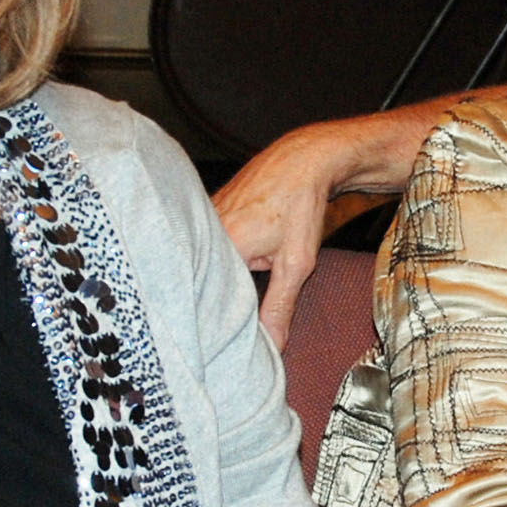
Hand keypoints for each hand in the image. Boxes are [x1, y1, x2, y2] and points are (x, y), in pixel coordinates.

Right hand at [211, 130, 337, 347]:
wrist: (303, 160)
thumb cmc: (301, 205)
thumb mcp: (296, 263)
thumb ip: (279, 307)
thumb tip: (272, 347)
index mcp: (223, 244)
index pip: (210, 298)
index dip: (219, 320)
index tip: (228, 338)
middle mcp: (205, 230)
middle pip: (202, 281)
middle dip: (217, 302)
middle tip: (233, 317)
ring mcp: (203, 218)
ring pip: (203, 263)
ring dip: (216, 279)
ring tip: (232, 289)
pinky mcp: (207, 213)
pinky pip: (206, 246)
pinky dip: (217, 260)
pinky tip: (232, 263)